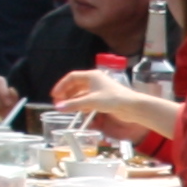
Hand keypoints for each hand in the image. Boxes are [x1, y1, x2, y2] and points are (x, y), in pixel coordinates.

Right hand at [64, 83, 179, 141]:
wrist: (132, 107)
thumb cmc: (114, 99)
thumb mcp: (91, 102)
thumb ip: (74, 105)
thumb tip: (58, 107)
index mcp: (92, 76)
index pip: (71, 77)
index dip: (61, 86)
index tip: (54, 95)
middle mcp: (95, 80)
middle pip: (76, 85)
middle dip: (66, 94)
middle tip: (58, 103)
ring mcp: (99, 89)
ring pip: (82, 93)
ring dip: (73, 100)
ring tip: (66, 108)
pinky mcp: (104, 98)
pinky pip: (88, 99)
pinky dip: (82, 104)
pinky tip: (79, 110)